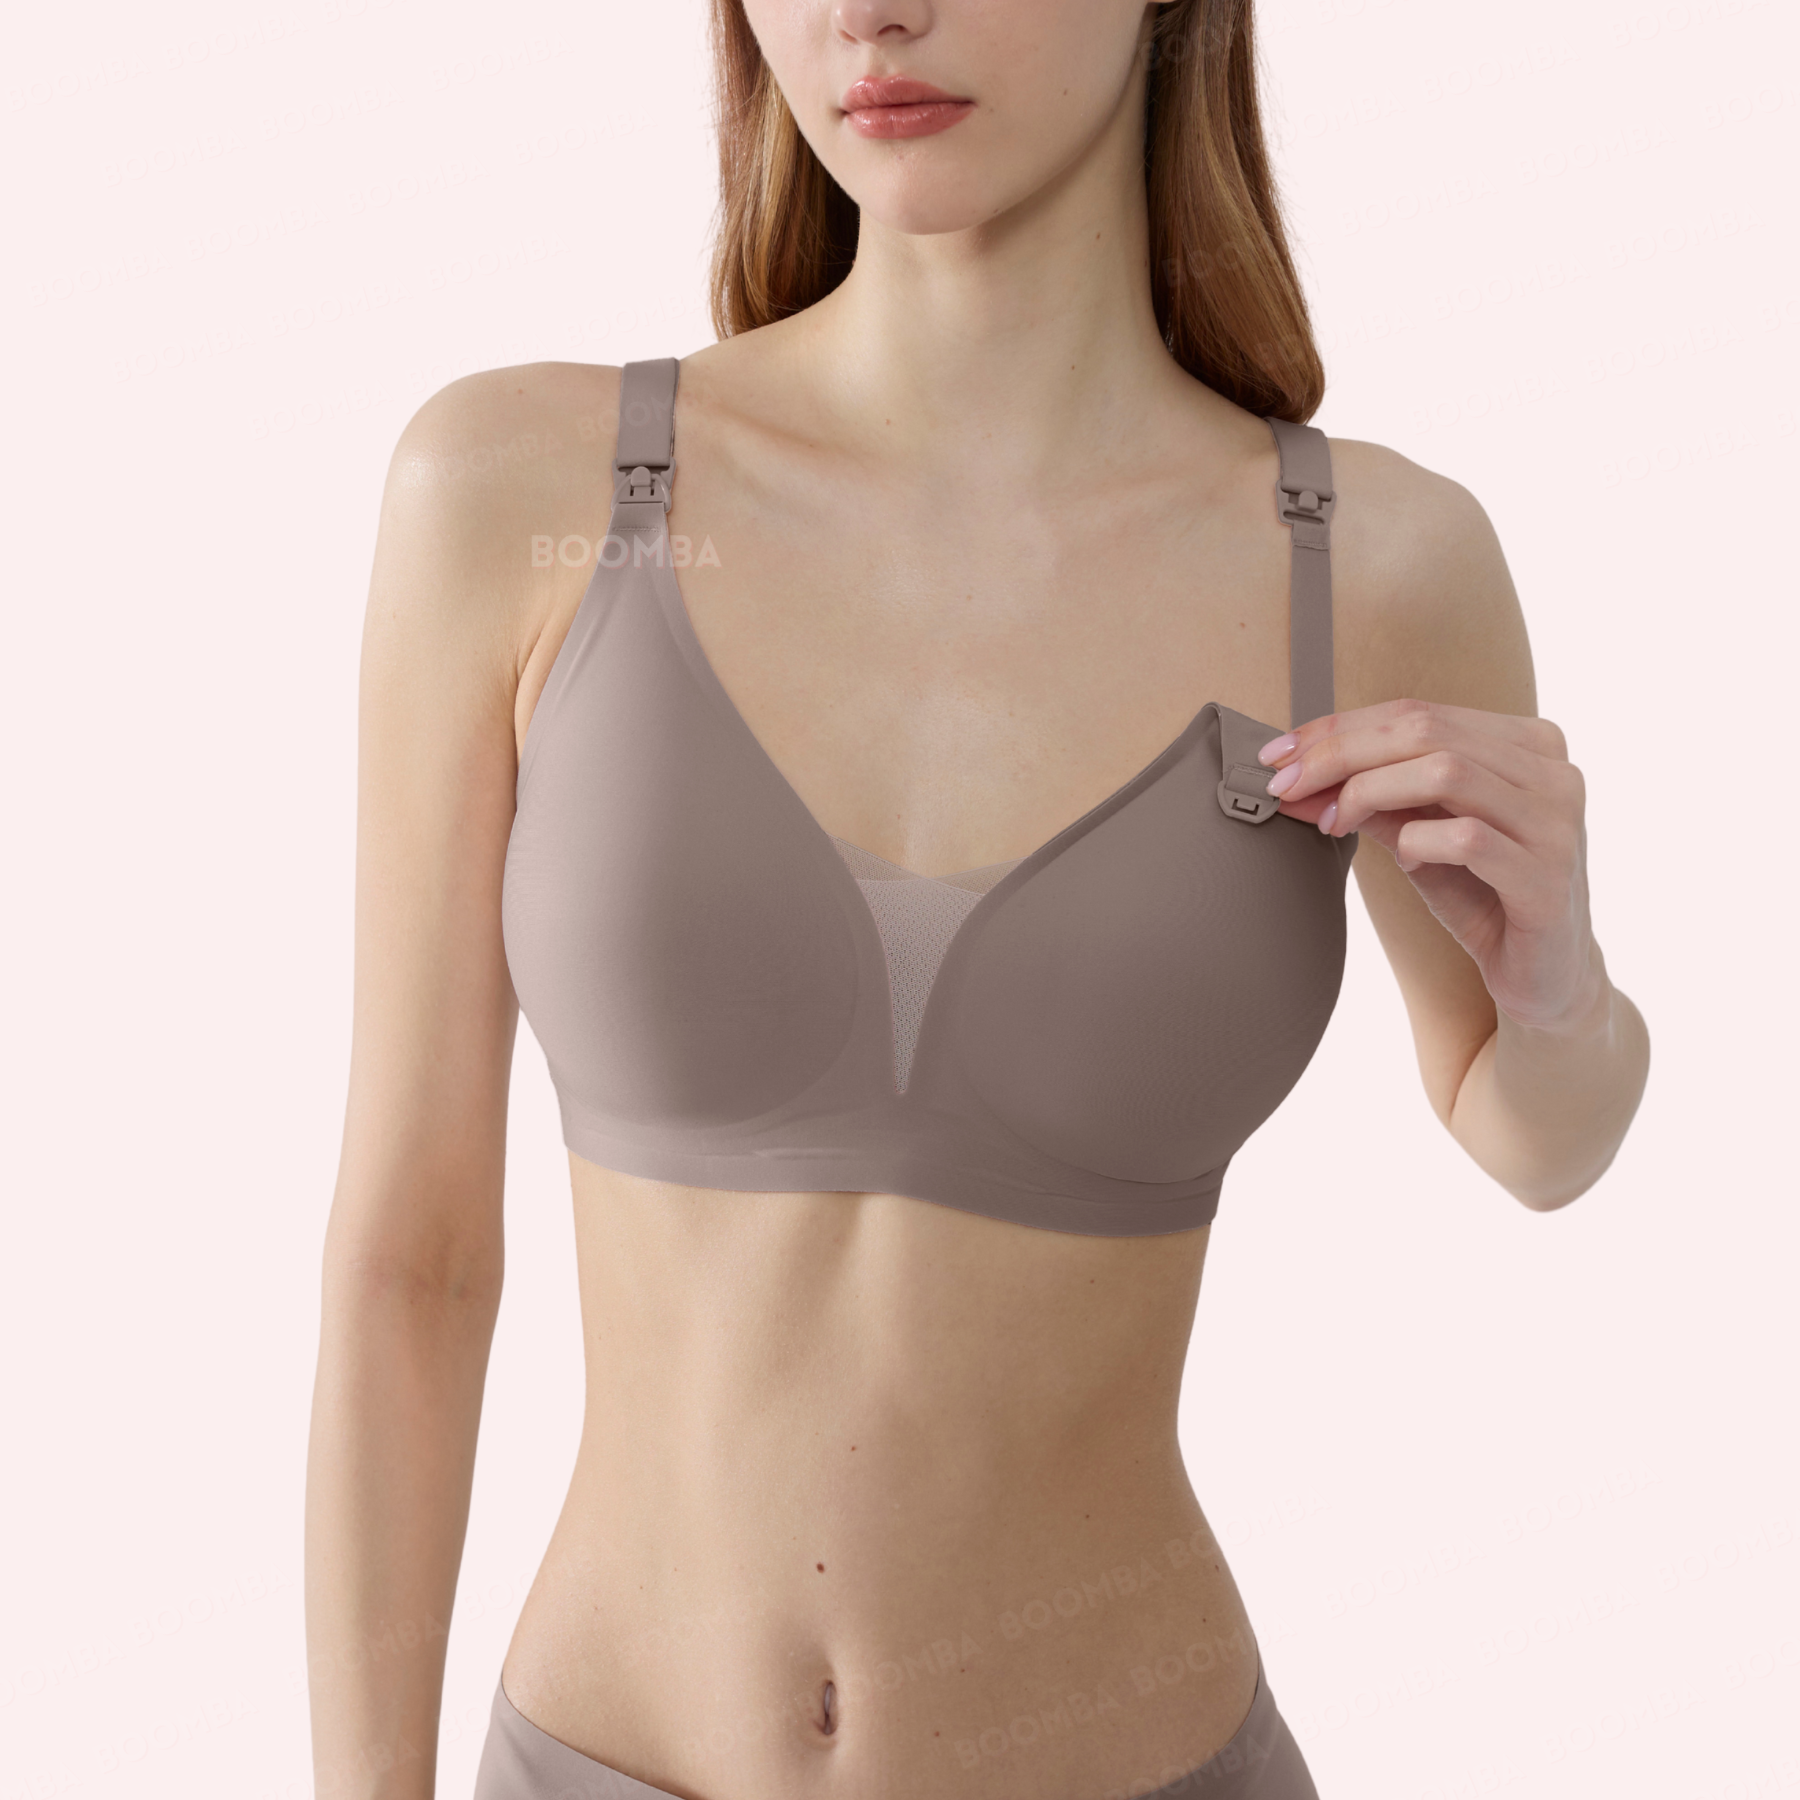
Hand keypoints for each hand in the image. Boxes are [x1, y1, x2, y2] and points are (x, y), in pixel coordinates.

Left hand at [1257, 698, 1602, 1033]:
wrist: (1547, 977)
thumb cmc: (1485, 897)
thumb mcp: (1420, 837)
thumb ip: (1372, 800)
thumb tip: (1296, 778)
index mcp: (1526, 744)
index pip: (1418, 713)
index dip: (1339, 729)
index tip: (1280, 756)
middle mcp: (1552, 771)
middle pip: (1424, 732)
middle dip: (1339, 755)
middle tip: (1286, 786)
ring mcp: (1558, 820)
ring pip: (1444, 771)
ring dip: (1368, 792)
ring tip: (1335, 823)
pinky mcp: (1548, 876)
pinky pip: (1466, 838)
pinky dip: (1416, 842)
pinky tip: (1406, 859)